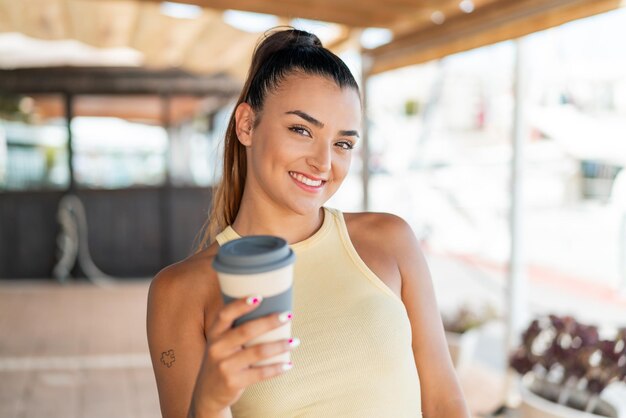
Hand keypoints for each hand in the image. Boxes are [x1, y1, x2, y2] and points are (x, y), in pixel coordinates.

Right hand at [189, 296, 297, 413]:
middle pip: (246, 330)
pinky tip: (288, 364)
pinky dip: (277, 368)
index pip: (225, 314)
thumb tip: (266, 307)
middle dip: (269, 322)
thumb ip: (235, 328)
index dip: (241, 304)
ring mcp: (224, 366)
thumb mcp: (220, 343)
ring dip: (279, 345)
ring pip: (257, 352)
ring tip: (295, 341)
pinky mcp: (233, 382)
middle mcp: (217, 348)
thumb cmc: (222, 360)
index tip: (259, 297)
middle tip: (288, 315)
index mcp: (214, 333)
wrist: (207, 394)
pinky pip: (260, 373)